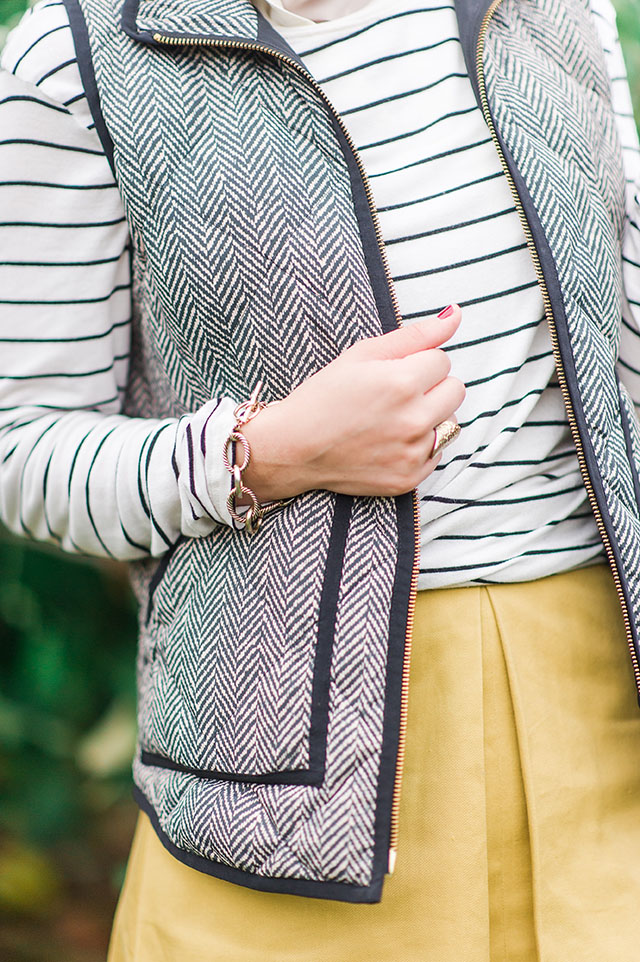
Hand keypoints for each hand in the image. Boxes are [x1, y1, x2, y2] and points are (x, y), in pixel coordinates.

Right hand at [240, 306, 464, 499]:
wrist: (294, 448)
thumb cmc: (324, 397)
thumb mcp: (362, 355)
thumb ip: (415, 335)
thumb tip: (455, 315)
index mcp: (402, 383)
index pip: (442, 361)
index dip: (416, 363)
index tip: (391, 373)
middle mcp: (413, 420)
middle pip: (455, 391)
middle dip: (431, 387)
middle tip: (396, 395)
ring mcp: (413, 453)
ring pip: (451, 423)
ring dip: (431, 417)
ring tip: (393, 419)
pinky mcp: (409, 478)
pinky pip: (437, 453)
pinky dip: (420, 446)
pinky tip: (390, 442)